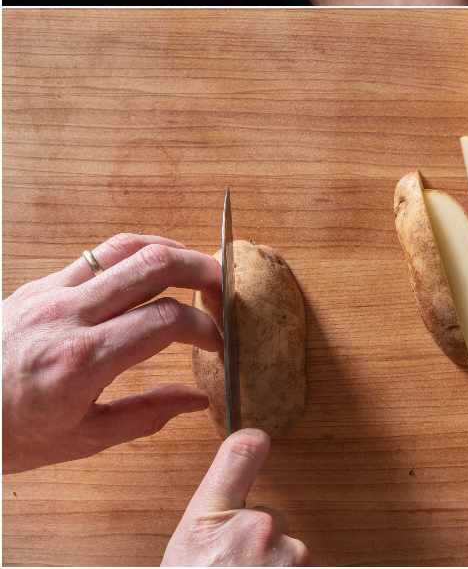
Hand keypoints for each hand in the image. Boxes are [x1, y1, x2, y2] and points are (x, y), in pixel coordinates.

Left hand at [3, 234, 221, 473]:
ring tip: (196, 268)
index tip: (217, 341)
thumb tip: (197, 399)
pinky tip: (152, 269)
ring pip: (127, 247)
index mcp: (81, 362)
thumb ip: (145, 415)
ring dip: (172, 251)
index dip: (205, 326)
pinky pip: (98, 255)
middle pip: (154, 265)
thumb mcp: (79, 440)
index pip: (166, 321)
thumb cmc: (6, 435)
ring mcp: (49, 294)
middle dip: (202, 269)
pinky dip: (136, 253)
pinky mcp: (37, 285)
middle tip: (224, 287)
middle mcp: (67, 317)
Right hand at [163, 429, 308, 565]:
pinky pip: (298, 563)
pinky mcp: (303, 564)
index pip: (238, 456)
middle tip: (231, 564)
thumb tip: (223, 510)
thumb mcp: (184, 552)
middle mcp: (254, 529)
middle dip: (257, 538)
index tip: (258, 439)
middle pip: (268, 517)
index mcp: (210, 523)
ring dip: (271, 561)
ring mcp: (284, 550)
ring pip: (284, 546)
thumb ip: (209, 523)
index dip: (251, 444)